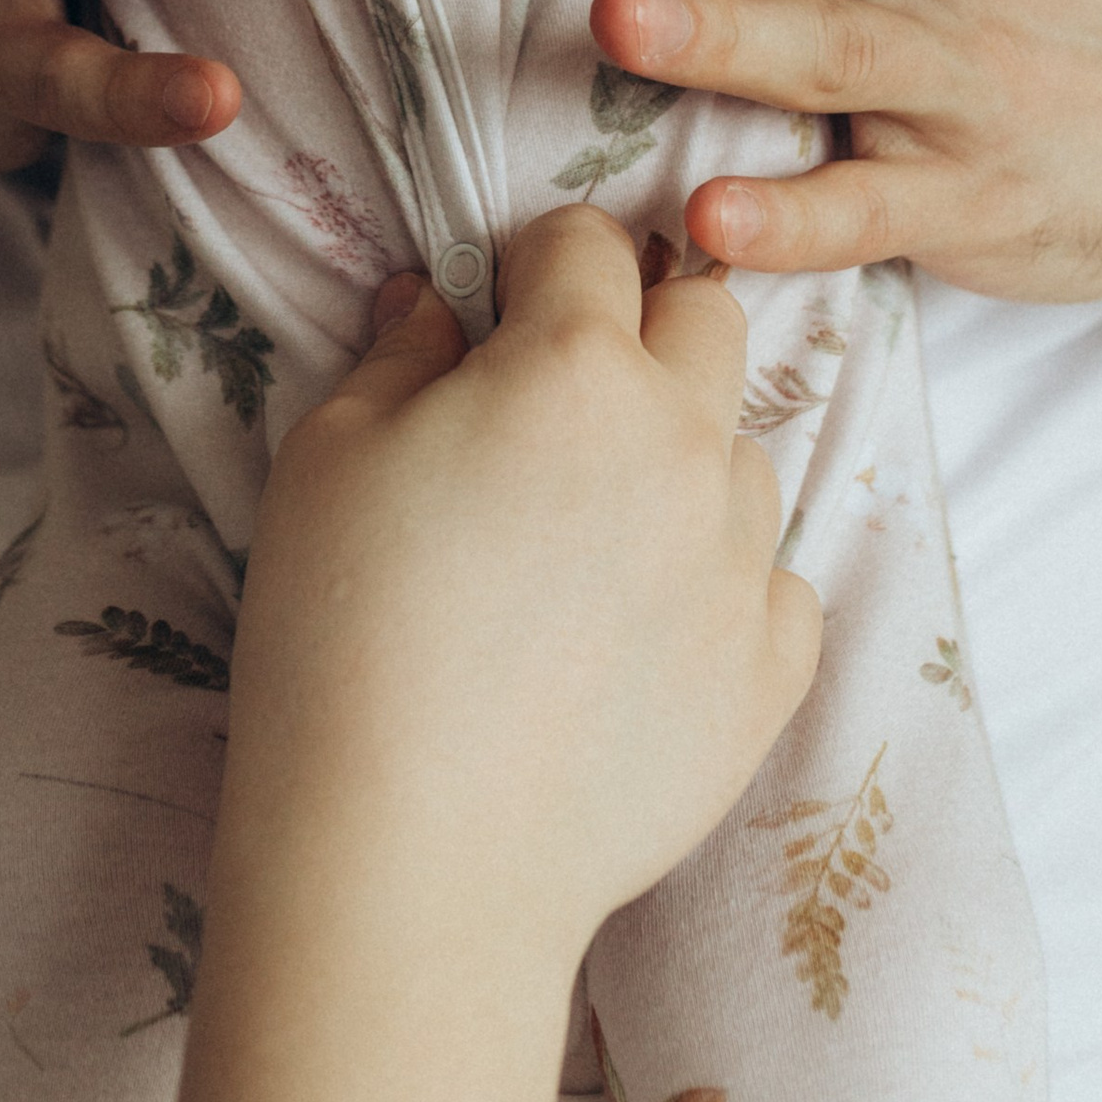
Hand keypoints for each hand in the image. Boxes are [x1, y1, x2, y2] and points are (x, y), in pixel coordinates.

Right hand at [227, 216, 819, 973]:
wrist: (413, 859)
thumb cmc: (343, 634)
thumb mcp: (327, 456)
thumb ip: (397, 355)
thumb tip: (433, 305)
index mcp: (576, 366)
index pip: (586, 242)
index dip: (532, 263)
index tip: (493, 313)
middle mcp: (685, 442)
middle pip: (708, 317)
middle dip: (640, 327)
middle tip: (556, 404)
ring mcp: (742, 560)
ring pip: (743, 454)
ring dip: (681, 461)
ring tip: (586, 544)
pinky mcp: (772, 672)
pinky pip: (775, 582)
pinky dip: (719, 585)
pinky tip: (638, 632)